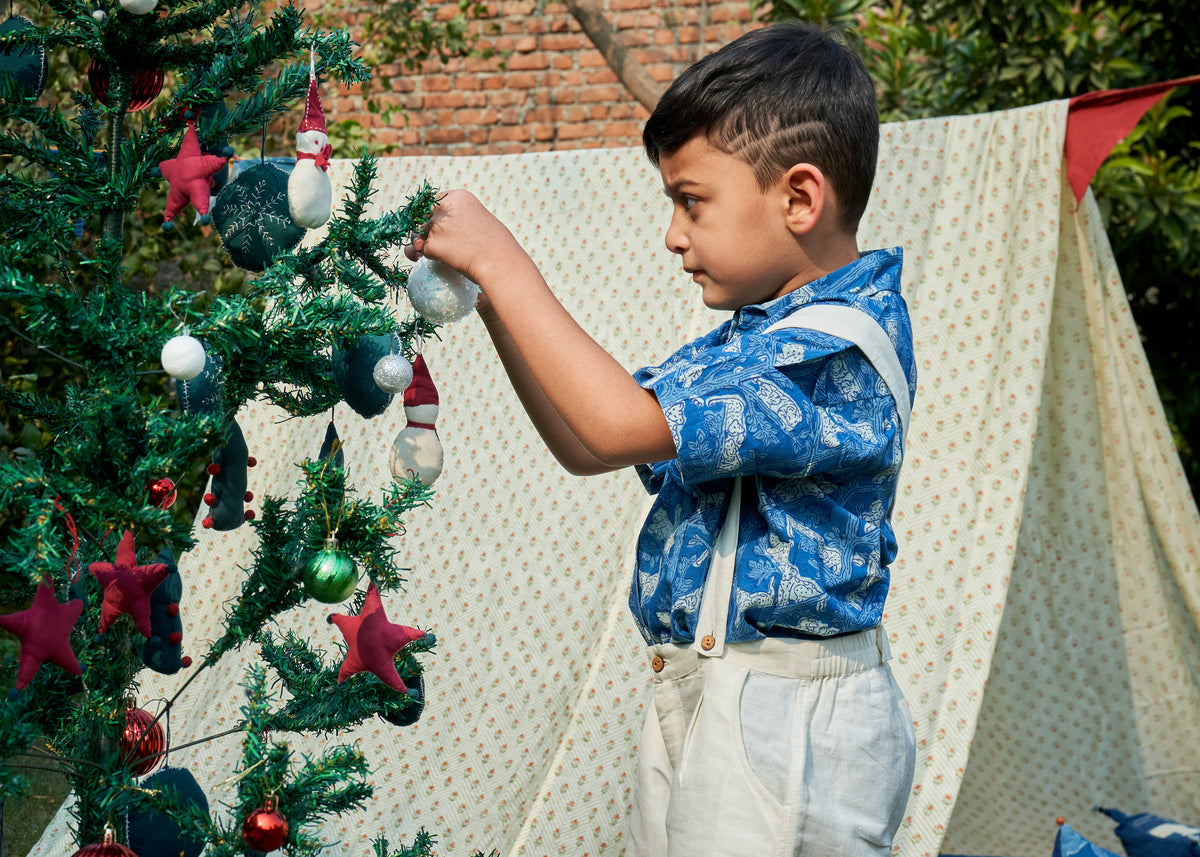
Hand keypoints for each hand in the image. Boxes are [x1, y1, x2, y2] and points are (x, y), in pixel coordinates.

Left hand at [402, 190, 517, 286]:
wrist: (500, 263)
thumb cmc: (496, 245)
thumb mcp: (478, 220)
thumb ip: (454, 221)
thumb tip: (417, 243)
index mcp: (458, 197)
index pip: (432, 203)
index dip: (434, 217)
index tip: (441, 227)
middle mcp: (443, 208)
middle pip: (424, 219)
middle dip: (427, 232)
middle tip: (445, 243)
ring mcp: (436, 226)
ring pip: (421, 235)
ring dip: (427, 245)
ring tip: (451, 252)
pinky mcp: (432, 245)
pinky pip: (425, 252)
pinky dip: (433, 258)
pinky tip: (450, 260)